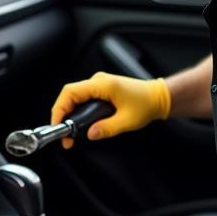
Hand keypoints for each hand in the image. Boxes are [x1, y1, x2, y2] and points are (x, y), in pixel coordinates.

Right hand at [51, 72, 170, 147]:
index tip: (58, 124)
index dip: (60, 108)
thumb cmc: (146, 104)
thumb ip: (106, 128)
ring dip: (70, 113)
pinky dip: (78, 110)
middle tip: (64, 134)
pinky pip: (83, 98)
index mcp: (103, 85)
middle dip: (63, 114)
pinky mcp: (101, 90)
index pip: (71, 92)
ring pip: (75, 97)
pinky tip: (80, 123)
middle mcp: (98, 81)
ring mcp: (99, 84)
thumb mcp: (127, 121)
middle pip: (70, 94)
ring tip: (71, 132)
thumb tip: (90, 134)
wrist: (158, 97)